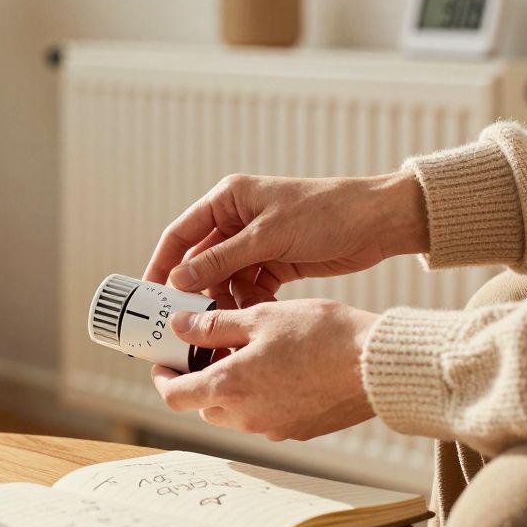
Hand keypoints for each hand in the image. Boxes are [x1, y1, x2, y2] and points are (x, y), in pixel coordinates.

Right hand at [143, 171, 428, 306]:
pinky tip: (248, 318)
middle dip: (195, 290)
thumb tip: (179, 278)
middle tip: (184, 320)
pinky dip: (247, 302)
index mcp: (228, 199)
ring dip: (223, 301)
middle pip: (202, 260)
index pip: (181, 233)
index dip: (162, 262)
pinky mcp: (274, 262)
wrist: (378, 223)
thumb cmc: (325, 213)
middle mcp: (237, 220)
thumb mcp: (268, 236)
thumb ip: (222, 259)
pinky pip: (249, 287)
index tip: (149, 292)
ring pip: (225, 279)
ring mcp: (256, 243)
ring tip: (221, 326)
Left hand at [151, 300, 378, 440]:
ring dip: (231, 389)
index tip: (165, 362)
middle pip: (203, 406)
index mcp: (229, 388)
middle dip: (199, 381)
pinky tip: (280, 369)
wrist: (377, 365)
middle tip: (207, 351)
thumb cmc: (321, 336)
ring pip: (235, 413)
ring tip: (248, 354)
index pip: (174, 396)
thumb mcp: (260, 318)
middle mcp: (247, 417)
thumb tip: (180, 327)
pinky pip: (265, 417)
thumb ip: (214, 326)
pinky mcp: (298, 431)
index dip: (163, 379)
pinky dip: (261, 397)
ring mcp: (274, 429)